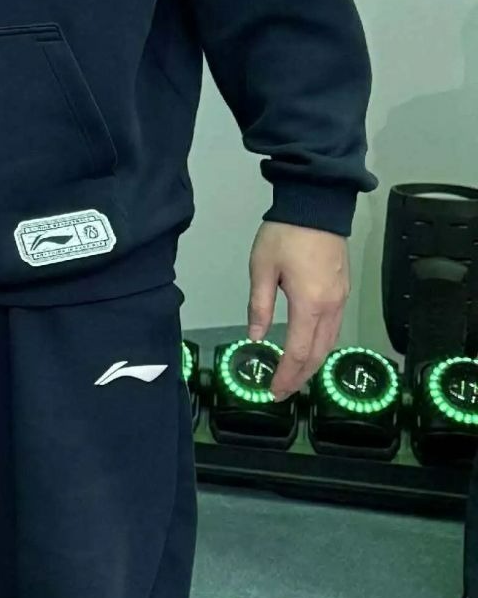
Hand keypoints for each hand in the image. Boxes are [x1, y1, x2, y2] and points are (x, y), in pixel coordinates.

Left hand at [247, 222, 350, 398]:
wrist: (317, 205)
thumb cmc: (285, 234)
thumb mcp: (262, 269)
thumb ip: (259, 306)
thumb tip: (255, 336)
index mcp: (309, 304)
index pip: (298, 352)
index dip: (287, 375)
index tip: (274, 392)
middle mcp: (331, 307)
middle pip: (318, 354)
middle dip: (300, 377)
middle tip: (283, 392)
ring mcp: (341, 299)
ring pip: (329, 343)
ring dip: (312, 364)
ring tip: (294, 376)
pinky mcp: (343, 291)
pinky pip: (334, 328)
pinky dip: (321, 346)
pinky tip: (309, 350)